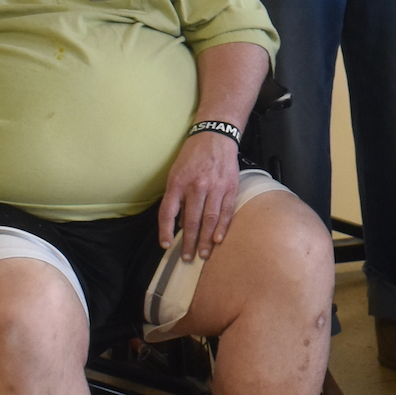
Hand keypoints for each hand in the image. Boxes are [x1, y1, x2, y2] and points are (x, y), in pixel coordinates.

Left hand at [158, 131, 242, 258]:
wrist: (215, 136)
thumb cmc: (193, 155)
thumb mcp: (176, 172)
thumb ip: (177, 197)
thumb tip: (180, 223)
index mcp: (177, 183)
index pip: (168, 212)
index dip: (166, 231)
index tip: (166, 246)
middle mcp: (195, 186)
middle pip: (190, 221)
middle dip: (189, 242)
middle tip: (188, 258)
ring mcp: (214, 187)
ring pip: (209, 219)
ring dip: (205, 240)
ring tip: (203, 254)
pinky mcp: (229, 187)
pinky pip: (225, 211)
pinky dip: (222, 227)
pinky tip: (218, 239)